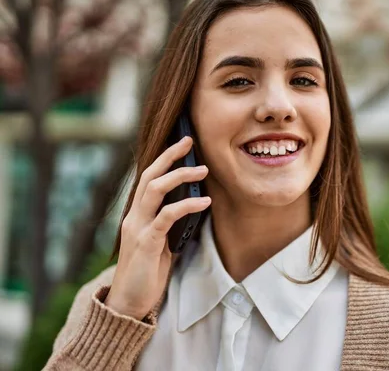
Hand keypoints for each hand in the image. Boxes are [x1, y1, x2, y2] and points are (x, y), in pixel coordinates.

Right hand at [105, 136, 210, 319]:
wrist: (129, 302)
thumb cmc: (147, 273)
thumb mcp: (161, 243)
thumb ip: (171, 224)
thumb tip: (194, 206)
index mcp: (138, 215)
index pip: (148, 179)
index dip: (163, 159)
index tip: (182, 143)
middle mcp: (134, 217)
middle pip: (149, 176)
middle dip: (169, 156)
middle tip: (189, 141)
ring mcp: (138, 228)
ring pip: (155, 190)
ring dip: (180, 176)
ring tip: (203, 170)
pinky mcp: (145, 243)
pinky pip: (166, 216)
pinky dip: (187, 205)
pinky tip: (204, 202)